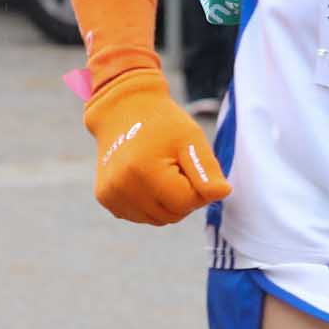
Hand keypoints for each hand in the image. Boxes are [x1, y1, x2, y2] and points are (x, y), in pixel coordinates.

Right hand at [83, 68, 229, 224]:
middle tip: (174, 166)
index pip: (187, 203)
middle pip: (172, 215)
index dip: (197, 188)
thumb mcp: (191, 139)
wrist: (123, 110)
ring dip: (165, 201)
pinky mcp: (105, 199)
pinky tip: (145, 179)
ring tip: (158, 171)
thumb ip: (206, 169)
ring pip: (157, 219)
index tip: (188, 165)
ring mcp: (111, 195)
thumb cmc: (163, 123)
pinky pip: (140, 215)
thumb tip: (222, 194)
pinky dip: (149, 203)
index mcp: (144, 171)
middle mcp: (122, 187)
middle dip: (181, 196)